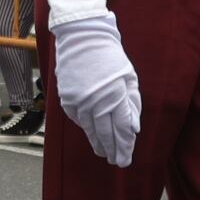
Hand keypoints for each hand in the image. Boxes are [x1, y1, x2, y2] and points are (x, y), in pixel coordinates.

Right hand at [50, 13, 141, 167]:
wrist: (81, 37)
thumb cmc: (110, 55)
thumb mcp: (128, 77)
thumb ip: (132, 104)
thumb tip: (133, 128)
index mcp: (115, 96)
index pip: (121, 130)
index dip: (124, 146)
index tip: (126, 158)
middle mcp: (96, 102)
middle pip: (105, 134)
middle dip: (112, 150)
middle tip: (117, 162)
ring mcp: (79, 102)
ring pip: (90, 130)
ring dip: (98, 143)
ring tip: (104, 153)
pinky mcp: (67, 99)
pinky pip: (78, 119)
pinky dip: (86, 127)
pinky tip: (91, 133)